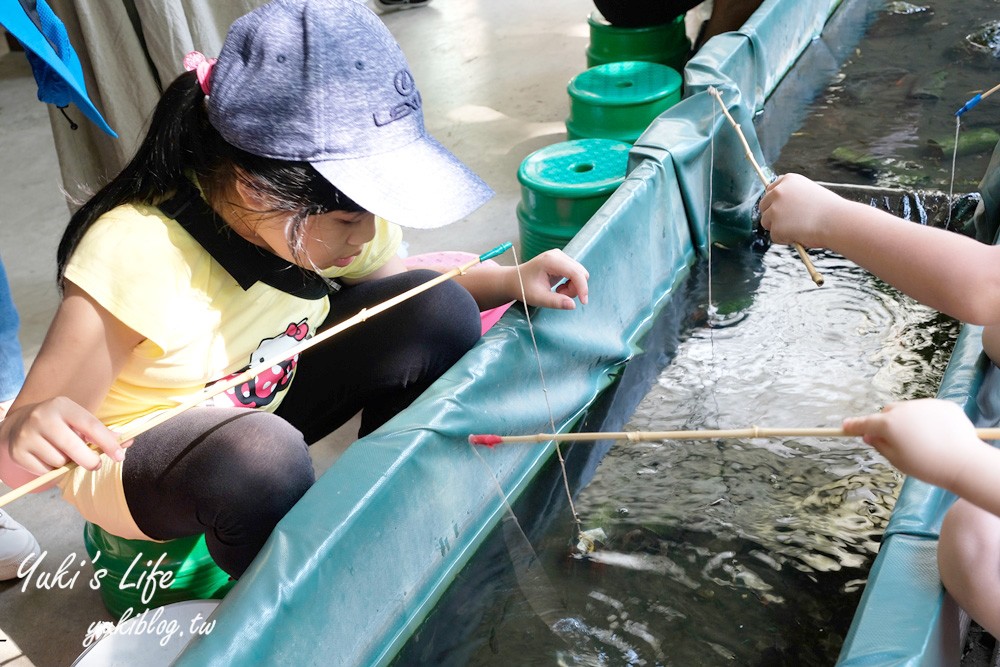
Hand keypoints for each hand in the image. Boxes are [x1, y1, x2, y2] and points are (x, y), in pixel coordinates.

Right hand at [1, 397, 126, 481]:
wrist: (20, 423)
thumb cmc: (60, 423)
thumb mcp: (78, 420)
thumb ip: (102, 432)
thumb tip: (128, 442)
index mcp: (63, 406)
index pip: (91, 426)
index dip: (108, 443)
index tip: (120, 456)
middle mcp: (42, 417)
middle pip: (74, 447)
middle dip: (90, 461)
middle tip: (95, 464)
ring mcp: (27, 434)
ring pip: (59, 462)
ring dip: (67, 463)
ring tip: (63, 453)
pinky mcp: (17, 452)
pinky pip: (45, 471)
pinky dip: (51, 470)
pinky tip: (48, 458)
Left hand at [511, 249, 589, 309]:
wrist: (514, 280)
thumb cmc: (523, 288)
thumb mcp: (538, 298)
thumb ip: (555, 302)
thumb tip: (573, 305)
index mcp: (551, 260)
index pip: (575, 272)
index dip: (582, 288)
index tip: (583, 302)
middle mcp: (558, 255)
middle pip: (580, 272)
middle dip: (575, 288)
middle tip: (559, 296)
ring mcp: (561, 256)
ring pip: (580, 273)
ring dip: (573, 287)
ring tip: (558, 291)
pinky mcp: (562, 261)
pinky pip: (576, 273)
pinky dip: (571, 283)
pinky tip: (559, 287)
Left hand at [758, 173, 852, 247]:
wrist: (836, 221)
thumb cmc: (829, 210)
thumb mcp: (810, 193)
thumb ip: (794, 196)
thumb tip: (782, 207)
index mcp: (788, 180)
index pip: (771, 189)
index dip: (774, 201)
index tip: (779, 208)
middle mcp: (778, 192)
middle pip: (763, 205)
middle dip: (772, 215)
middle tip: (787, 224)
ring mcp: (775, 209)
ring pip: (766, 222)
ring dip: (778, 228)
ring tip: (798, 229)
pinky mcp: (775, 226)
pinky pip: (774, 236)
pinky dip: (784, 239)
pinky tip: (800, 235)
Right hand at [842, 399, 981, 490]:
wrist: (964, 462)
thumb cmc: (927, 466)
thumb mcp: (896, 460)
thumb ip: (879, 446)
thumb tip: (870, 436)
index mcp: (889, 424)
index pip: (865, 423)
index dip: (854, 425)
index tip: (845, 426)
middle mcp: (904, 409)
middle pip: (888, 413)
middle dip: (887, 423)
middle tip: (896, 440)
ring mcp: (924, 405)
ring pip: (909, 410)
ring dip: (909, 420)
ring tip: (924, 441)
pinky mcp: (943, 405)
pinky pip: (928, 410)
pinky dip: (928, 419)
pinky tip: (938, 435)